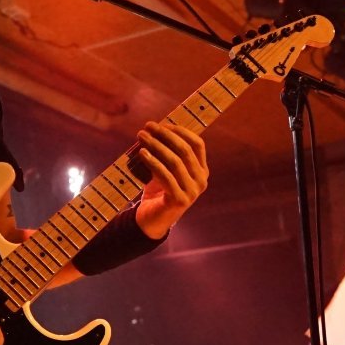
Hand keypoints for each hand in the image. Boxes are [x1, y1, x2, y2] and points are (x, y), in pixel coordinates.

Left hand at [133, 120, 208, 237]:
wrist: (152, 220)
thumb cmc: (157, 191)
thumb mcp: (165, 169)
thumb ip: (165, 152)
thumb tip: (153, 129)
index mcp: (202, 171)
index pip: (197, 144)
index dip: (181, 131)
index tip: (163, 124)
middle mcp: (201, 181)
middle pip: (185, 150)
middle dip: (165, 135)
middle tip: (148, 126)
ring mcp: (192, 192)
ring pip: (175, 161)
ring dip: (156, 146)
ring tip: (142, 136)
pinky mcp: (180, 200)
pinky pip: (166, 176)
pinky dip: (153, 162)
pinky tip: (142, 153)